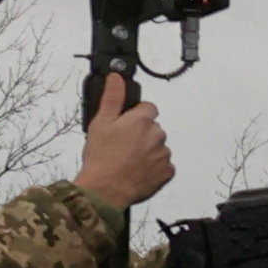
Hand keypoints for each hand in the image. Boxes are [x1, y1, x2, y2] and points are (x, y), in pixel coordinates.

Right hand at [76, 72, 173, 210]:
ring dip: (147, 150)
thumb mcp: (100, 122)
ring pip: (157, 146)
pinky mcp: (167, 172)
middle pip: (153, 128)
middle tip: (122, 145)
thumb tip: (116, 77)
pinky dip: (153, 167)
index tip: (125, 125)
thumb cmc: (101, 158)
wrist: (106, 190)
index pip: (148, 107)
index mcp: (142, 120)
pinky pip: (163, 165)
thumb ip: (112, 97)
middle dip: (141, 133)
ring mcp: (164, 154)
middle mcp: (157, 135)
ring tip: (127, 160)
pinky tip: (137, 171)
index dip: (135, 115)